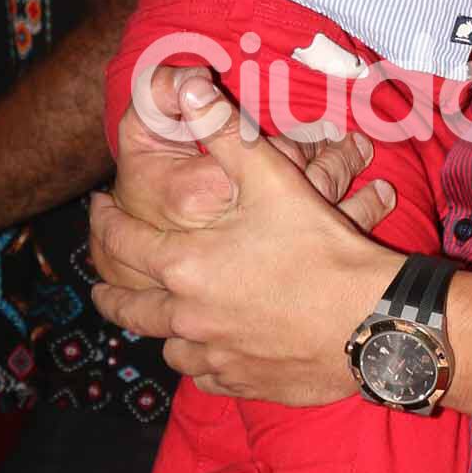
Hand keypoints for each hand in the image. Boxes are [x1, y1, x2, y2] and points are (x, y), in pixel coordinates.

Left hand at [87, 68, 393, 398]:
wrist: (373, 324)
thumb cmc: (321, 250)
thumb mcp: (273, 180)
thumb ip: (225, 133)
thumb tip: (188, 88)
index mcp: (186, 268)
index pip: (123, 245)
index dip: (105, 223)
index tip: (98, 211)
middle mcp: (189, 319)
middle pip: (130, 310)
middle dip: (110, 293)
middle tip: (101, 285)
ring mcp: (216, 357)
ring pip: (168, 348)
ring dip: (159, 331)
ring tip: (162, 319)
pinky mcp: (245, 384)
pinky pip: (205, 377)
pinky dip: (200, 363)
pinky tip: (209, 353)